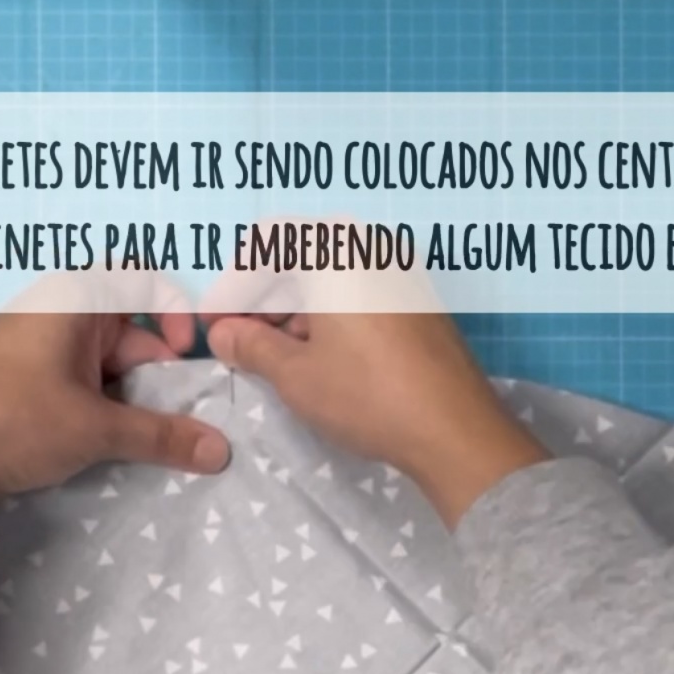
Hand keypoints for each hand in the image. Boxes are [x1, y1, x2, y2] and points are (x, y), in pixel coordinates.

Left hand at [0, 272, 231, 509]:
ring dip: (127, 398)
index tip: (182, 357)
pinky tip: (100, 445)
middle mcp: (54, 313)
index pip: (141, 277)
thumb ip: (160, 436)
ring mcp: (33, 347)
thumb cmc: (12, 418)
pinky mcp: (18, 381)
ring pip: (102, 363)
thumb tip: (222, 451)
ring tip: (139, 440)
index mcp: (74, 299)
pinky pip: (75, 383)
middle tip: (169, 420)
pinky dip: (97, 408)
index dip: (174, 310)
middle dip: (155, 372)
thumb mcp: (94, 430)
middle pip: (128, 329)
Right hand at [201, 254, 546, 527]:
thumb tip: (225, 334)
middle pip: (300, 257)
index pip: (267, 243)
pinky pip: (361, 293)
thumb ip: (252, 346)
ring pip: (332, 277)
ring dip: (296, 310)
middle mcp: (371, 246)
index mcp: (335, 249)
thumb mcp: (296, 374)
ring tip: (278, 359)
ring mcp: (402, 271)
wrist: (456, 430)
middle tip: (242, 345)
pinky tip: (322, 358)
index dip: (234, 284)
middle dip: (264, 299)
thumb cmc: (367, 395)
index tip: (217, 325)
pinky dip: (331, 316)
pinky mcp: (420, 300)